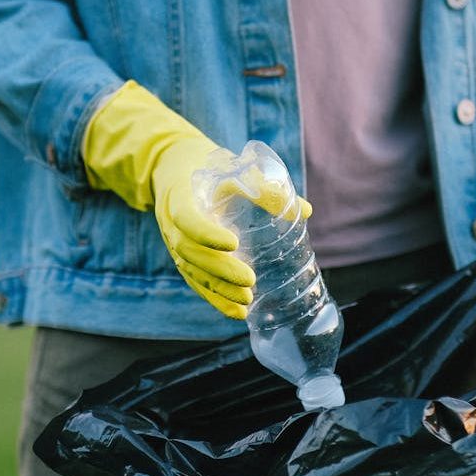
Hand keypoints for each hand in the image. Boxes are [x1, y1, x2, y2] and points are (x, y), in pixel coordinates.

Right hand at [83, 81, 309, 318]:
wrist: (172, 167)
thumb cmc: (207, 165)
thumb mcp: (232, 167)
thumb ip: (264, 187)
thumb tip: (305, 211)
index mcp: (179, 196)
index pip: (186, 218)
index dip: (207, 233)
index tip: (233, 242)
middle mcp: (170, 223)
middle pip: (190, 252)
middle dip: (220, 270)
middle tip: (249, 280)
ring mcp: (173, 241)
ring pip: (191, 270)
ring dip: (218, 289)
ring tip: (246, 301)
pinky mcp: (181, 255)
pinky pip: (194, 280)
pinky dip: (213, 297)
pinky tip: (235, 311)